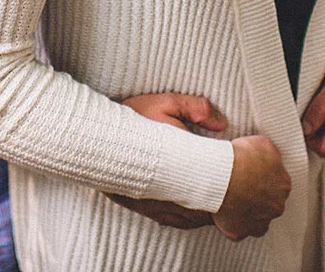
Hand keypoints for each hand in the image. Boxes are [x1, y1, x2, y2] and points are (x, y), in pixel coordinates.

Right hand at [106, 93, 228, 228]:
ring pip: (188, 218)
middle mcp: (164, 190)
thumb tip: (221, 125)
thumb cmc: (132, 119)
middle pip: (202, 206)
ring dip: (200, 211)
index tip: (230, 177)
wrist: (94, 136)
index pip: (212, 185)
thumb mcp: (165, 104)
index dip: (225, 185)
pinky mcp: (139, 207)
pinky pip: (170, 221)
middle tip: (223, 190)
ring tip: (207, 198)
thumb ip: (196, 108)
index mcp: (176, 164)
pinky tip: (186, 206)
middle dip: (214, 200)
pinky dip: (182, 217)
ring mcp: (151, 203)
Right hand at [212, 136, 289, 240]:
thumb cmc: (242, 157)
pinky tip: (224, 212)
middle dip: (257, 197)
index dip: (263, 178)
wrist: (222, 175)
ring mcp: (258, 222)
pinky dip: (232, 223)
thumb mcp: (263, 144)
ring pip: (256, 220)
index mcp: (283, 184)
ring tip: (232, 201)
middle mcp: (276, 206)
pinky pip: (238, 230)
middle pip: (268, 204)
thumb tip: (271, 156)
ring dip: (247, 213)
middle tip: (241, 186)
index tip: (251, 174)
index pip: (278, 184)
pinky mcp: (240, 231)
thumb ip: (271, 153)